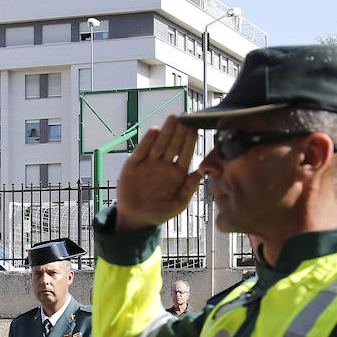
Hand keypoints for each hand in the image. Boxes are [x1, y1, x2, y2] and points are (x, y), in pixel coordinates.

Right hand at [114, 116, 204, 232]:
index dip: (190, 140)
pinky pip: (141, 151)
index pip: (186, 153)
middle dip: (180, 131)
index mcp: (177, 172)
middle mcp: (164, 164)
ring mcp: (149, 163)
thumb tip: (202, 171)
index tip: (196, 128)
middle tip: (186, 117)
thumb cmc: (160, 212)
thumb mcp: (179, 203)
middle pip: (173, 144)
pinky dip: (147, 141)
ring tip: (173, 118)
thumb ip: (190, 187)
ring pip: (159, 144)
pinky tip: (154, 131)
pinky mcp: (133, 164)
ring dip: (166, 131)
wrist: (136, 219)